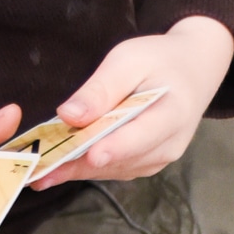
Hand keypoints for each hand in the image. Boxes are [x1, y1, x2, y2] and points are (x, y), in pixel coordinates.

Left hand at [30, 17, 233, 189]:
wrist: (191, 74)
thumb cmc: (158, 60)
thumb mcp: (129, 59)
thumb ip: (101, 89)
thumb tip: (69, 115)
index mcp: (173, 113)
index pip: (141, 135)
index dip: (113, 148)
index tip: (88, 156)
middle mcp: (169, 145)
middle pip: (121, 159)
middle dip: (80, 165)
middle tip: (42, 173)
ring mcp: (158, 159)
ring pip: (114, 169)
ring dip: (78, 171)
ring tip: (42, 173)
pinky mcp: (146, 164)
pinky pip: (114, 169)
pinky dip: (87, 168)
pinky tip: (60, 167)